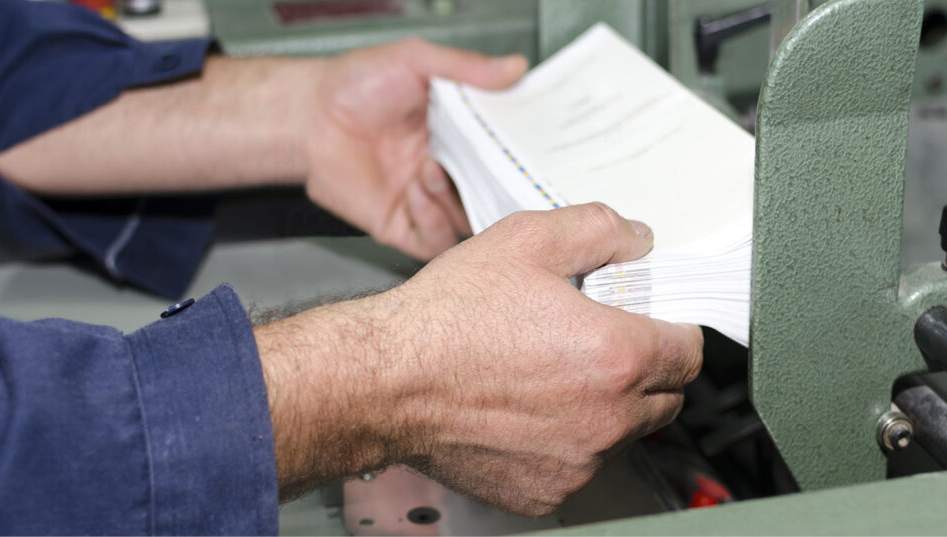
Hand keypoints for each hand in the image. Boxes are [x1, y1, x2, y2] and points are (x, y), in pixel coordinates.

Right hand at [255, 203, 703, 513]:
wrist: (386, 381)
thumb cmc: (446, 318)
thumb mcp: (525, 240)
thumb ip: (598, 230)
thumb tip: (636, 240)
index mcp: (615, 356)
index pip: (689, 350)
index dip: (671, 327)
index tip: (649, 321)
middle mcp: (606, 418)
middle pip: (666, 397)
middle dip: (643, 368)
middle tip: (594, 342)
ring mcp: (577, 462)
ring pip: (624, 434)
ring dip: (607, 407)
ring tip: (551, 374)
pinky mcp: (545, 490)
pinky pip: (580, 465)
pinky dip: (567, 441)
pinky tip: (527, 409)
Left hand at [304, 39, 527, 259]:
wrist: (309, 117)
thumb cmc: (354, 86)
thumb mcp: (416, 61)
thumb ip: (466, 68)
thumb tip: (513, 68)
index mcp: (457, 135)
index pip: (503, 156)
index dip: (517, 159)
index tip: (523, 152)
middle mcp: (445, 169)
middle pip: (491, 195)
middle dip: (493, 188)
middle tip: (486, 171)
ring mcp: (424, 199)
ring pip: (467, 222)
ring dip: (456, 201)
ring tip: (433, 171)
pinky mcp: (400, 224)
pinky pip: (433, 241)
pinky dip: (433, 222)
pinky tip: (416, 193)